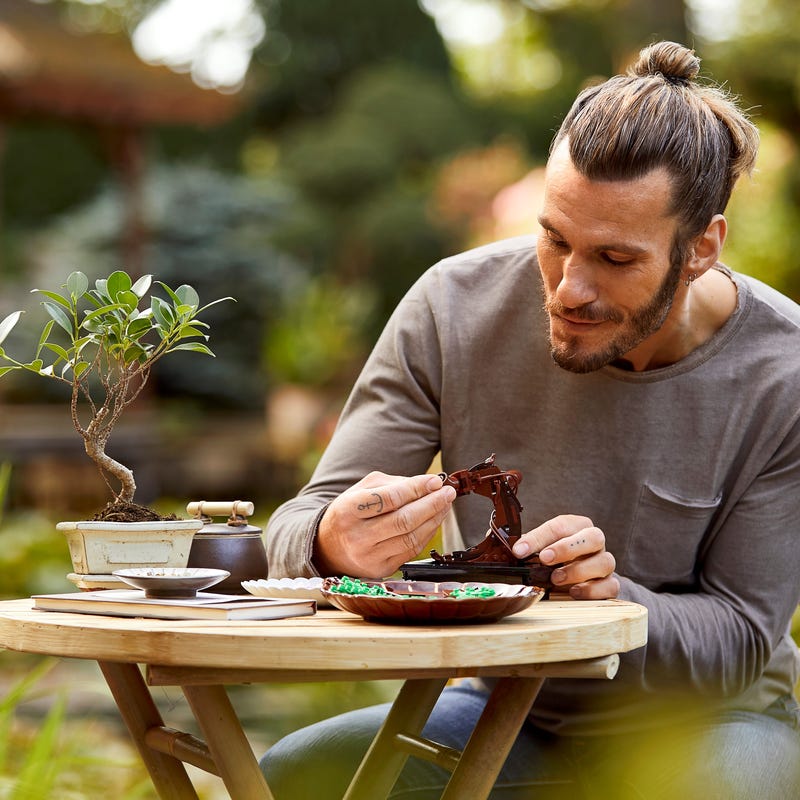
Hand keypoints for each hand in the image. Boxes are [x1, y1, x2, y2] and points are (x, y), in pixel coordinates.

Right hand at [314, 472, 456, 578]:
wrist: (328, 547)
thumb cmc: (350, 512)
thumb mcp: (361, 489)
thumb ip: (392, 484)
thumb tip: (428, 484)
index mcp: (348, 511)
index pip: (389, 499)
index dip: (416, 489)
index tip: (436, 481)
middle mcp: (357, 537)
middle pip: (403, 520)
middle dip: (432, 504)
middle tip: (448, 492)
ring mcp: (369, 557)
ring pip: (411, 537)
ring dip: (434, 519)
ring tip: (445, 504)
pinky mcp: (381, 570)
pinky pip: (412, 550)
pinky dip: (428, 533)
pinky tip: (435, 520)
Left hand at [511, 515, 618, 599]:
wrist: (579, 578)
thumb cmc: (556, 558)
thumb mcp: (540, 548)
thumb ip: (526, 546)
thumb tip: (506, 545)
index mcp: (577, 526)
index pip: (561, 525)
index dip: (538, 537)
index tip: (519, 550)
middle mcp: (595, 543)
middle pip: (593, 537)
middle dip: (567, 547)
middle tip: (544, 559)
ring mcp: (605, 563)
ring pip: (604, 562)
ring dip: (577, 571)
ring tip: (555, 579)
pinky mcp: (610, 584)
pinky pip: (610, 586)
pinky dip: (592, 590)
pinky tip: (573, 592)